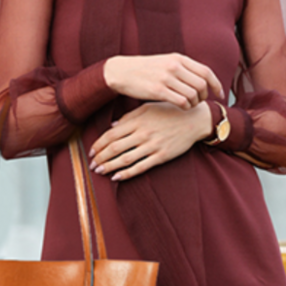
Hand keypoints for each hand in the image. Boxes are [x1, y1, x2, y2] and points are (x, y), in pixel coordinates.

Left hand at [88, 101, 211, 181]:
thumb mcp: (147, 108)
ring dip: (109, 166)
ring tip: (100, 172)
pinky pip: (141, 167)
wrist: (194, 119)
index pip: (111, 135)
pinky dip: (127, 173)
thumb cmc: (170, 112)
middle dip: (100, 158)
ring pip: (125, 159)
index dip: (98, 144)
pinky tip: (116, 177)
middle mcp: (143, 133)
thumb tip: (112, 126)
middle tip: (92, 164)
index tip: (91, 151)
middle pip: (115, 148)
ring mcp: (153, 145)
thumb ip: (129, 117)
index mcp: (137, 120)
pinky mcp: (162, 156)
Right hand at [103, 53, 222, 109]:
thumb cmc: (146, 69)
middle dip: (204, 96)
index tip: (220, 94)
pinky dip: (185, 107)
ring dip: (194, 103)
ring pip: (193, 95)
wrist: (122, 71)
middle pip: (202, 85)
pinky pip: (182, 102)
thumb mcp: (166, 62)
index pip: (206, 72)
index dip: (216, 85)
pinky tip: (181, 107)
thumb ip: (183, 68)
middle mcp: (174, 66)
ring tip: (188, 104)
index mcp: (178, 58)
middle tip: (198, 101)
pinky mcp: (159, 90)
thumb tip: (203, 80)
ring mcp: (166, 78)